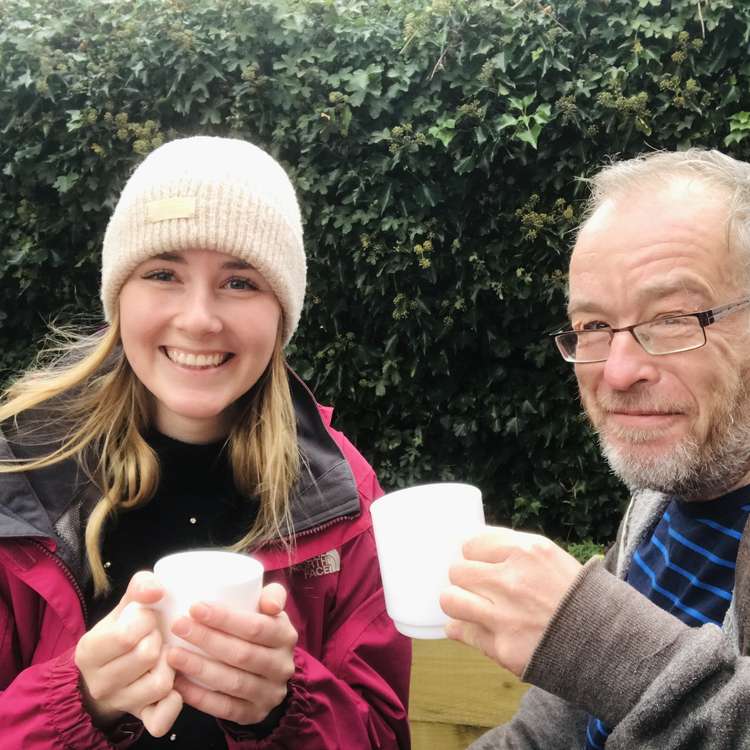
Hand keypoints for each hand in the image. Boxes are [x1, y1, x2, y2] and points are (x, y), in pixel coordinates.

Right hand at [74, 571, 182, 736]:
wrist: (107, 674)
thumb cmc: (121, 633)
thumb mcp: (124, 607)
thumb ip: (140, 588)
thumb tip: (157, 590)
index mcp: (90, 650)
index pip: (128, 634)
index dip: (147, 620)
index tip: (146, 619)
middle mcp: (100, 683)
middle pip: (147, 656)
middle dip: (159, 640)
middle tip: (156, 637)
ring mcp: (121, 704)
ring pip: (160, 683)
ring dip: (170, 665)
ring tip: (163, 656)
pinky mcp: (142, 719)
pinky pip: (162, 719)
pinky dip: (173, 701)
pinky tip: (174, 684)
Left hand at [167, 582, 297, 724]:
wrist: (269, 672)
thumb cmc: (259, 629)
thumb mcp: (269, 609)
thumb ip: (273, 595)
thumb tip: (271, 604)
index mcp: (286, 636)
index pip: (256, 627)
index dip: (225, 618)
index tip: (194, 607)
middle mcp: (282, 666)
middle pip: (242, 654)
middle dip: (206, 639)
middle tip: (178, 626)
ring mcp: (269, 694)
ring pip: (232, 682)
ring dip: (199, 668)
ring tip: (172, 654)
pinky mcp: (253, 715)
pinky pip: (224, 708)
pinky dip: (199, 697)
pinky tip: (179, 683)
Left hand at [440, 527, 581, 676]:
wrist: (610, 646)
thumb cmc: (580, 598)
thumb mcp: (552, 559)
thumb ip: (513, 550)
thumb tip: (473, 549)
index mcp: (528, 551)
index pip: (473, 543)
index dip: (475, 555)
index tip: (480, 563)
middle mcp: (513, 580)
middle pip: (458, 570)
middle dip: (467, 578)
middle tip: (479, 587)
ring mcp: (504, 615)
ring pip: (450, 599)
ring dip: (458, 601)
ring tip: (471, 606)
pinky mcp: (501, 648)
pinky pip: (460, 631)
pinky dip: (463, 629)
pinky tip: (475, 627)